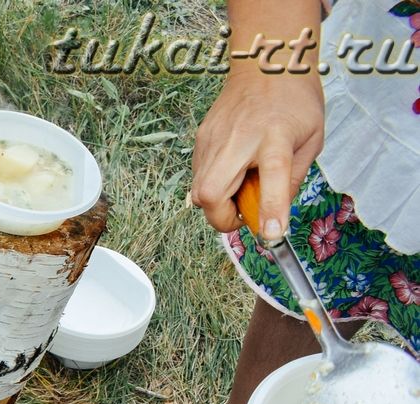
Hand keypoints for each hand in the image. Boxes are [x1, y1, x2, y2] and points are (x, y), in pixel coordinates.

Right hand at [190, 68, 323, 240]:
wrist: (266, 62)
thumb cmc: (294, 100)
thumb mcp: (311, 140)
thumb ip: (292, 180)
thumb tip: (274, 214)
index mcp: (275, 136)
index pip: (271, 177)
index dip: (269, 210)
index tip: (270, 235)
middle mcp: (238, 139)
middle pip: (209, 195)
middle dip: (223, 218)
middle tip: (244, 213)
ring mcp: (212, 139)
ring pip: (199, 191)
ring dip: (220, 202)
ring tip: (242, 185)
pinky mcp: (200, 139)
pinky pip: (199, 176)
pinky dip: (215, 184)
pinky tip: (233, 169)